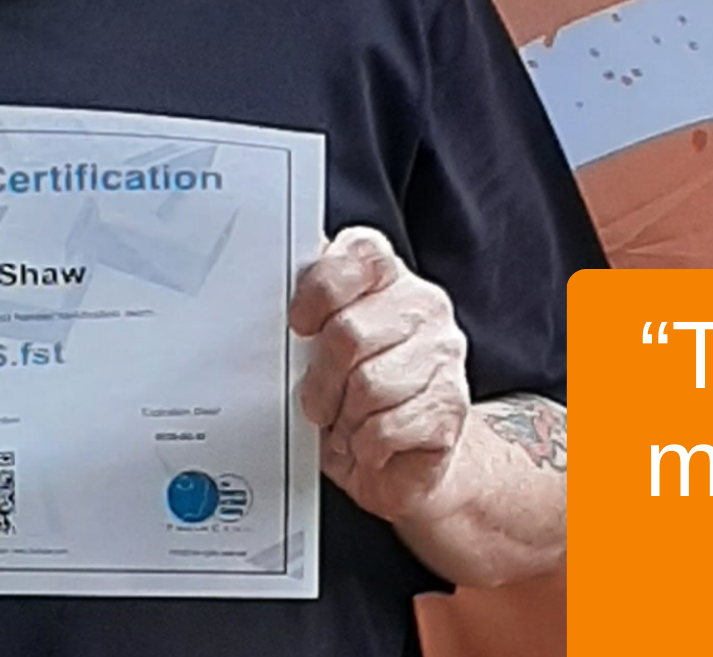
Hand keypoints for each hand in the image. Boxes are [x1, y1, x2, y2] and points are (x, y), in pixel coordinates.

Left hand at [290, 228, 468, 524]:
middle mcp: (422, 306)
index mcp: (388, 278)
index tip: (299, 323)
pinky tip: (367, 444)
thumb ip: (305, 313)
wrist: (404, 457)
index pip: (361, 255)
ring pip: (369, 386)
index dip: (321, 289)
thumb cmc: (351, 395)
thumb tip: (262, 294)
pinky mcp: (450, 406)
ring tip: (346, 425)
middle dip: (321, 381)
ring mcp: (443, 354)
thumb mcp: (321, 347)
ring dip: (343, 420)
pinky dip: (364, 447)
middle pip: (351, 332)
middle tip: (318, 401)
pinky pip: (387, 428)